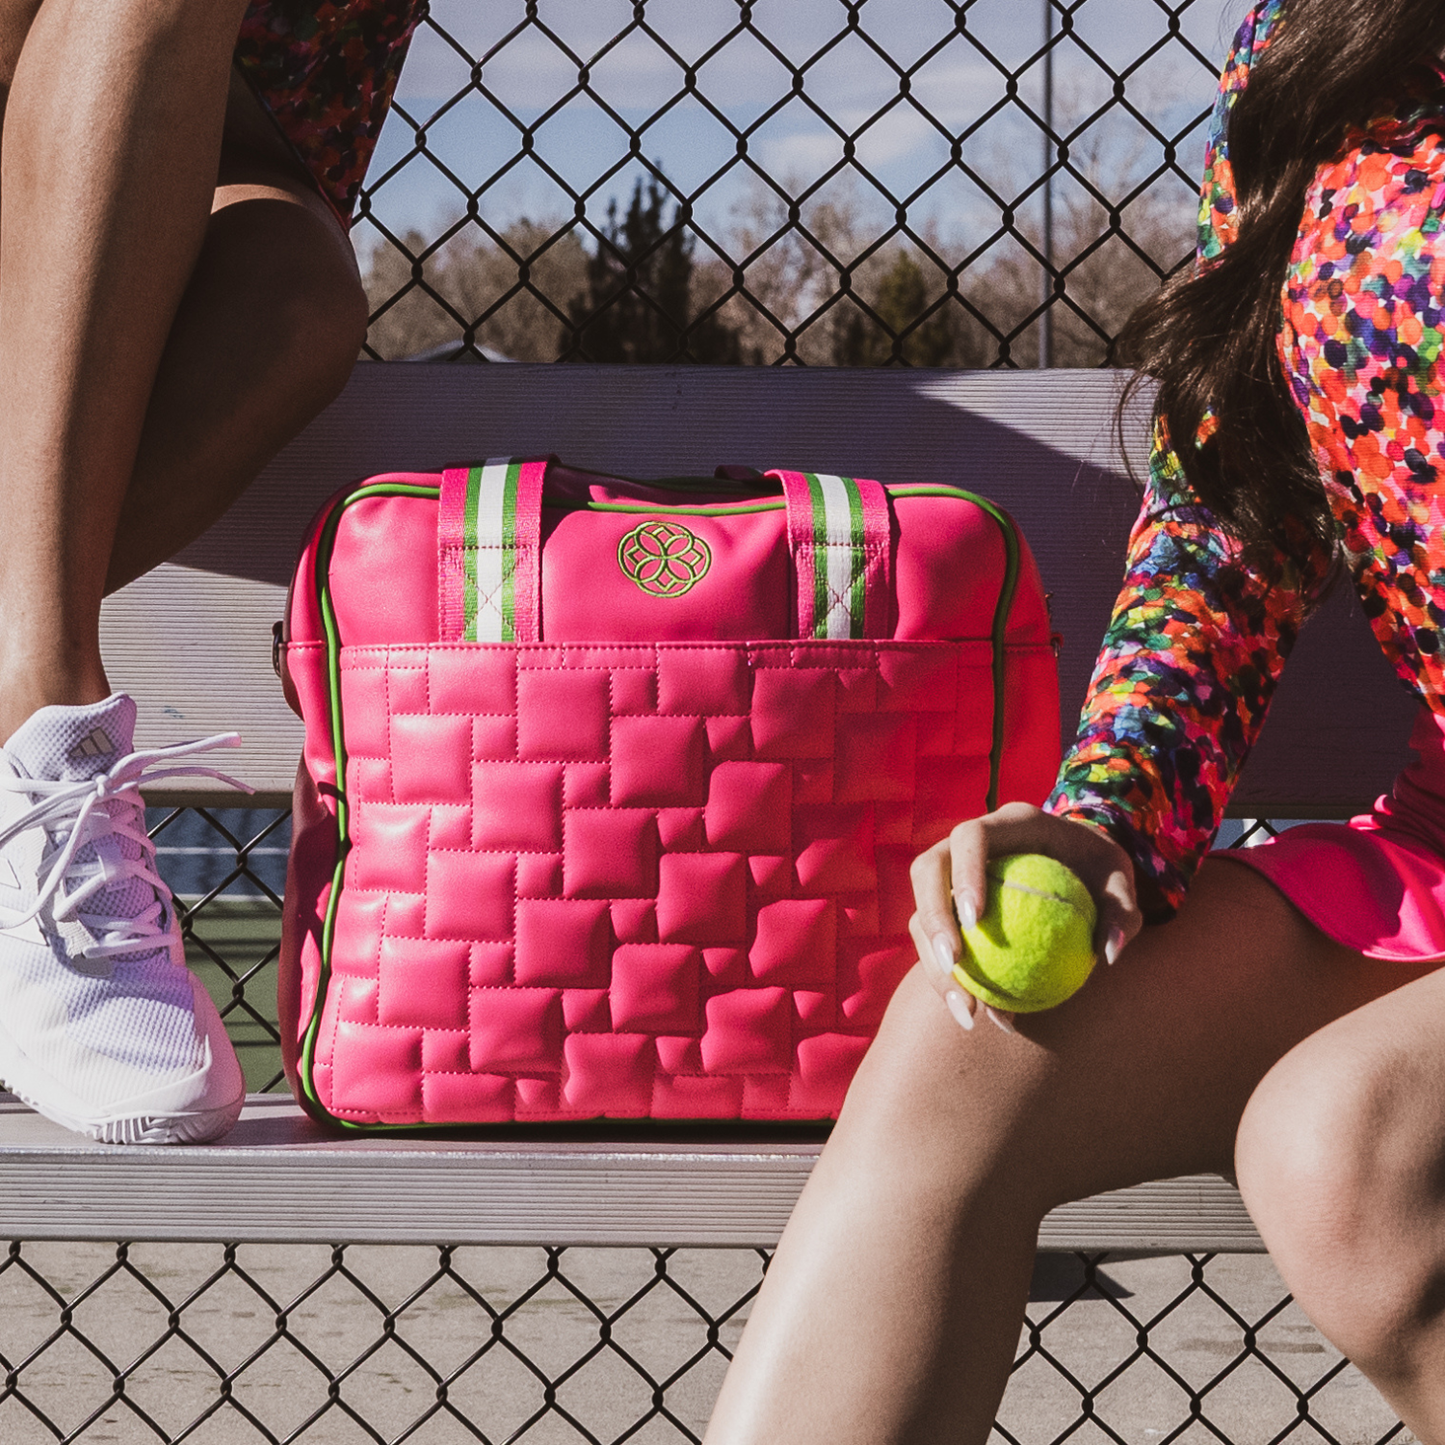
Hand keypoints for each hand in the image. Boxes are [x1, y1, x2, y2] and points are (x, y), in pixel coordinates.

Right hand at [907, 802, 1142, 1031]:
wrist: (1080, 864)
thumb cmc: (1101, 869)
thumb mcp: (1121, 880)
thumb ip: (1121, 911)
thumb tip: (1108, 953)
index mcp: (1009, 823)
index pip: (971, 838)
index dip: (964, 872)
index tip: (976, 920)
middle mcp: (970, 844)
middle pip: (927, 870)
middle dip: (932, 916)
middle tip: (954, 962)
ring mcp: (952, 875)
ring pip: (921, 911)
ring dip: (932, 961)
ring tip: (966, 1010)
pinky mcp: (948, 906)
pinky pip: (937, 942)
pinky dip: (952, 980)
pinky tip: (980, 1016)